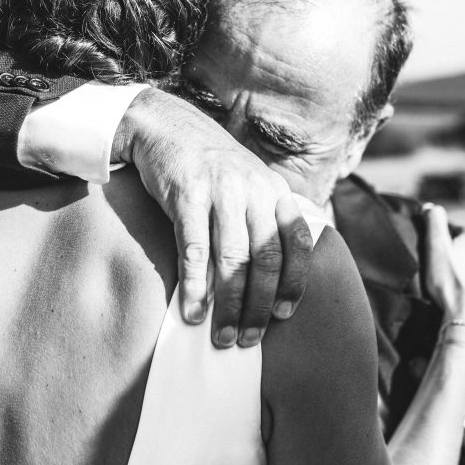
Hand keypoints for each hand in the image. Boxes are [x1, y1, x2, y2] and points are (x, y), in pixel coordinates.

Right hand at [115, 88, 313, 347]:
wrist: (166, 125)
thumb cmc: (210, 164)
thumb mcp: (249, 181)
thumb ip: (266, 217)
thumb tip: (277, 273)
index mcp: (274, 190)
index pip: (298, 242)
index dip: (295, 282)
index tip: (285, 315)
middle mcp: (253, 189)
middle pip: (266, 258)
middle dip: (260, 305)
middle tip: (249, 339)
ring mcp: (220, 191)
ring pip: (233, 259)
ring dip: (229, 305)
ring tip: (223, 336)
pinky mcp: (187, 195)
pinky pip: (195, 249)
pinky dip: (196, 285)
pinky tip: (193, 311)